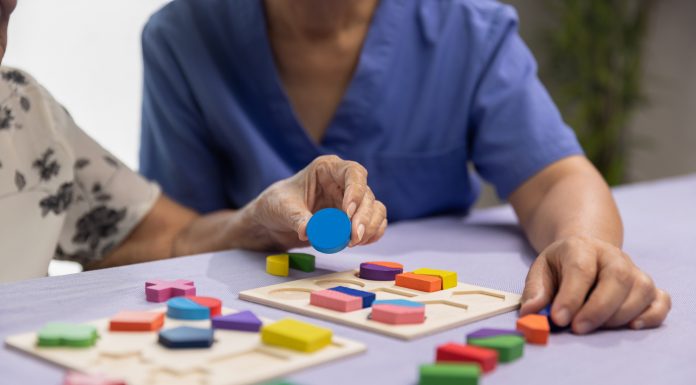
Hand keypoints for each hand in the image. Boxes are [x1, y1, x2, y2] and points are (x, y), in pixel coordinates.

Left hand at [240, 155, 386, 250]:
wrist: (273, 223)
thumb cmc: (276, 205)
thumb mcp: (282, 209)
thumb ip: (297, 218)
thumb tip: (309, 231)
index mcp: (327, 169)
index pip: (353, 172)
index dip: (356, 191)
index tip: (347, 213)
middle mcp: (343, 182)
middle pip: (367, 194)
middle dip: (363, 217)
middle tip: (353, 238)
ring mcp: (350, 201)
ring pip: (375, 209)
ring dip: (370, 226)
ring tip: (353, 242)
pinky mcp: (352, 219)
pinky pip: (374, 223)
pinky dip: (373, 234)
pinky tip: (363, 242)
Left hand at [519, 235, 670, 333]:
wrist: (586, 251)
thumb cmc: (561, 265)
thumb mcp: (541, 270)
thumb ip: (535, 290)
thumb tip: (530, 312)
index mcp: (581, 246)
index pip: (580, 269)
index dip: (571, 296)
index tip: (559, 319)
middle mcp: (612, 256)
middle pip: (617, 278)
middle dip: (598, 309)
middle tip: (577, 329)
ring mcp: (634, 270)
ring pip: (640, 290)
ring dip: (619, 315)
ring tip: (594, 326)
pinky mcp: (648, 287)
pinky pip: (661, 300)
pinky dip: (652, 315)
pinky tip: (632, 326)